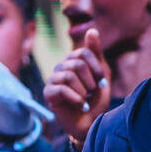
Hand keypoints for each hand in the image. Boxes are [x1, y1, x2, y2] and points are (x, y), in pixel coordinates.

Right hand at [44, 28, 111, 142]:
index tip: (102, 82)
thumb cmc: (96, 98)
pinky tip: (82, 106)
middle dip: (90, 81)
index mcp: (73, 60)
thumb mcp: (102, 74)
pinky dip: (77, 99)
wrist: (92, 122)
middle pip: (77, 64)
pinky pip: (61, 89)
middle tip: (92, 92)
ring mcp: (52, 80)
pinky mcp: (48, 94)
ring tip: (86, 99)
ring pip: (69, 76)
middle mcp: (61, 67)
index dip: (96, 68)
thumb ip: (96, 53)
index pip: (84, 53)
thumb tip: (92, 29)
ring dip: (84, 91)